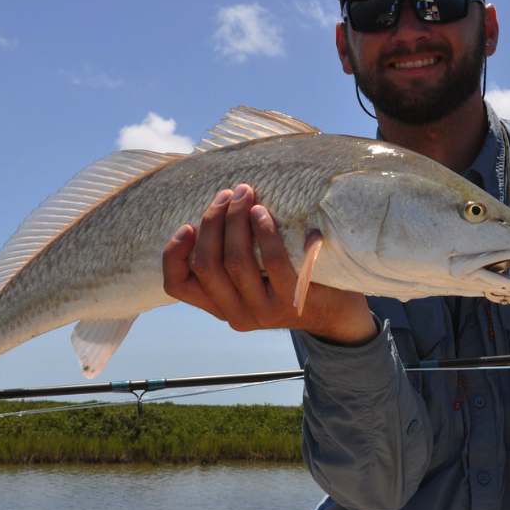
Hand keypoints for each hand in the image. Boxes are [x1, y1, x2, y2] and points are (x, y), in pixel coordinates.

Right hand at [161, 183, 378, 345]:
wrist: (337, 315)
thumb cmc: (289, 284)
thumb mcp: (253, 281)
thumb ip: (231, 262)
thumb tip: (215, 211)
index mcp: (219, 307)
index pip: (177, 286)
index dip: (173, 254)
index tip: (187, 226)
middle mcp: (236, 315)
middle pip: (206, 265)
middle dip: (212, 222)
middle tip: (226, 194)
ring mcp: (263, 312)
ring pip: (235, 261)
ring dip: (236, 220)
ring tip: (245, 194)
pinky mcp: (291, 302)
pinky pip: (271, 262)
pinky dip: (264, 232)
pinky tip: (263, 212)